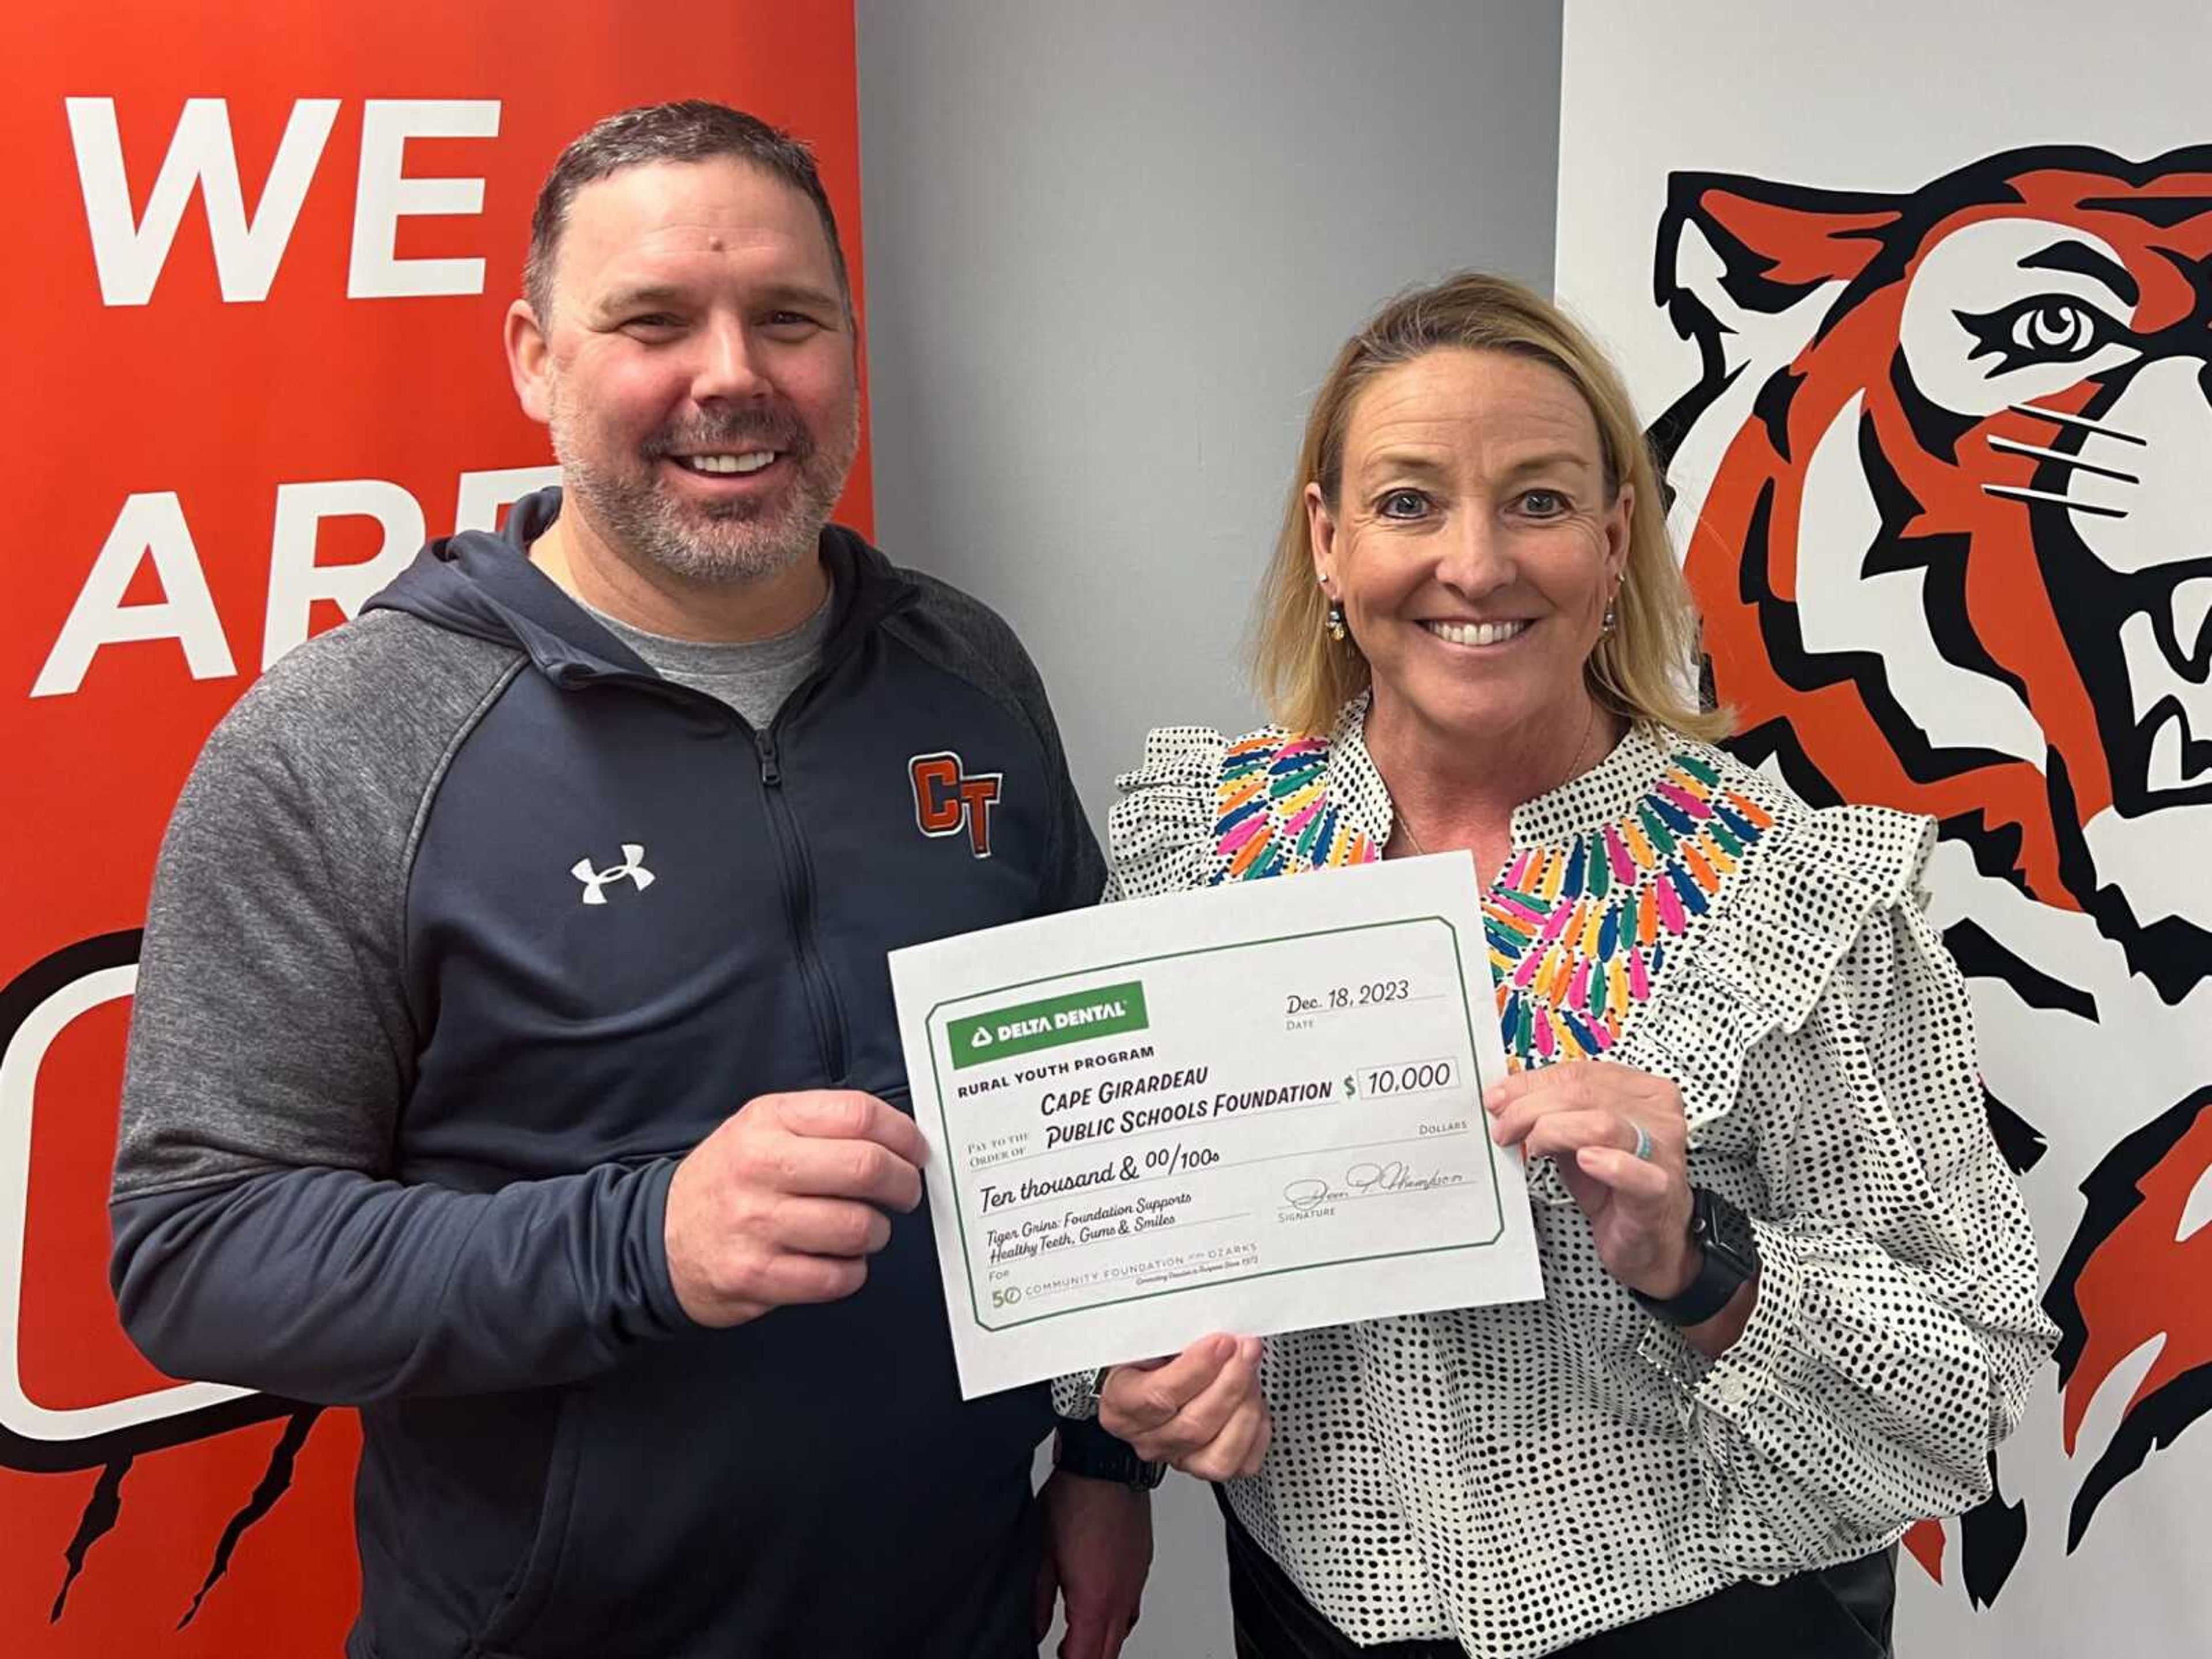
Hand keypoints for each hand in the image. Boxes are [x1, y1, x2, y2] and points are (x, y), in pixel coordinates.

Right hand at [663, 1090, 926, 1326]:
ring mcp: (757, 1224)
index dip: (904, 1135)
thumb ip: (824, 1124)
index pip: (858, 1114)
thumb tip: (900, 1137)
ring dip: (876, 1232)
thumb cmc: (727, 1180)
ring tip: (863, 1228)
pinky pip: (836, 1278)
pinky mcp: (756, 1276)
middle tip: (905, 1192)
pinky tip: (837, 1260)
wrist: (657, 1238)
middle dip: (903, 1184)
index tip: (916, 1151)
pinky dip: (852, 1272)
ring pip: (858, 1227)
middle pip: (866, 1168)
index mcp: (768, 1120)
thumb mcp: (763, 1127)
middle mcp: (760, 1167)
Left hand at [1033, 1468, 1150, 1658]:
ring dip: (1101, 1646)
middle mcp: (1120, 1596)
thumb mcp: (1041, 1553)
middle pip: (1107, 1654)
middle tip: (1065, 1656)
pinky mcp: (1141, 1567)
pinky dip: (1116, 1623)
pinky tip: (1102, 1616)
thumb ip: (1039, 1600)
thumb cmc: (1074, 1499)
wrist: (1105, 1465)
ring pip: (1122, 1635)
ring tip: (1079, 1646)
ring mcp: (1134, 1582)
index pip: (1084, 1657)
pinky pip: (1131, 1610)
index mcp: (1094, 1599)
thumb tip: (1036, 1628)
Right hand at [1098, 1334, 1269, 1479]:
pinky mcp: (1210, 1469)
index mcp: (1122, 1405)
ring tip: (1251, 1371)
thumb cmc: (1151, 1360)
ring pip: (1221, 1453)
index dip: (1196, 1369)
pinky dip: (1257, 1429)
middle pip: (1194, 1425)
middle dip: (1231, 1381)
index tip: (1221, 1342)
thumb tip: (1207, 1327)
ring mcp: (1179, 1459)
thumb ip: (1172, 1336)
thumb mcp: (1148, 1339)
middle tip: (1246, 1349)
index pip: (1158, 1397)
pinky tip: (1253, 1400)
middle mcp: (1148, 1440)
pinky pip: (1243, 1462)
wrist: (1151, 1383)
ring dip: (1246, 1405)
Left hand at [1485, 1061, 1695, 1299]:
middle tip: (1505, 1127)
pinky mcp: (1659, 1190)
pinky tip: (1585, 1161)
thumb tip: (1504, 1095)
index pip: (1579, 1072)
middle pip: (1583, 1093)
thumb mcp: (1576, 1138)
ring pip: (1601, 1124)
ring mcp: (1662, 1151)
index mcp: (1640, 1090)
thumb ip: (1549, 1111)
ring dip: (1553, 1131)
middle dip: (1531, 1107)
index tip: (1499, 1098)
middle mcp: (1656, 1115)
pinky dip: (1609, 1164)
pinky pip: (1637, 1172)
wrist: (1646, 1238)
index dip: (1532, 1083)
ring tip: (1533, 1147)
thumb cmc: (1614, 1186)